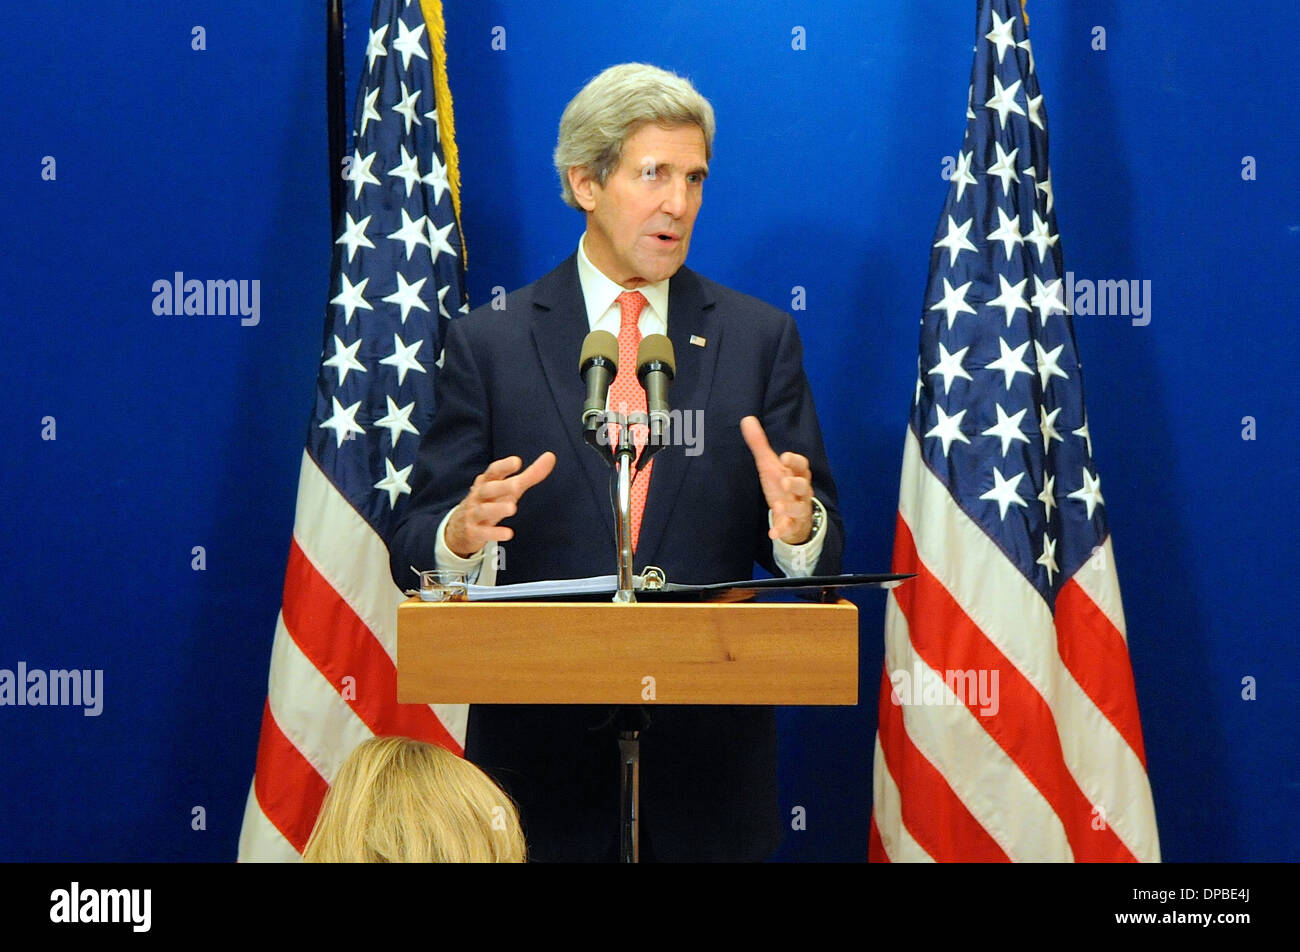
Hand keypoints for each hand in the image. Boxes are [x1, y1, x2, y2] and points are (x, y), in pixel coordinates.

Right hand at [445, 453, 555, 557]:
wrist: (459, 527)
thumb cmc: (490, 501)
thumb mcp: (509, 488)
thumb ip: (530, 474)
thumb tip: (551, 456)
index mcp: (487, 482)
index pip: (493, 471)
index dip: (504, 466)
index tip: (516, 461)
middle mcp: (479, 496)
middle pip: (488, 489)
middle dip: (501, 487)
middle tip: (516, 486)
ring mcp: (474, 514)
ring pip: (484, 510)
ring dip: (497, 509)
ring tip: (512, 508)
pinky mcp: (474, 532)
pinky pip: (483, 532)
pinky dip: (495, 533)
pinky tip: (508, 533)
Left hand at [740, 416, 813, 544]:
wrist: (794, 515)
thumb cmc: (782, 486)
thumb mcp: (770, 466)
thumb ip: (760, 444)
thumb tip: (747, 419)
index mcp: (797, 473)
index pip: (802, 465)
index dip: (794, 460)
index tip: (784, 456)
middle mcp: (801, 490)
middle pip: (804, 485)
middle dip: (796, 482)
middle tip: (784, 480)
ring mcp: (799, 508)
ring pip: (800, 507)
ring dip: (790, 506)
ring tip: (778, 505)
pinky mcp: (793, 524)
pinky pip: (790, 527)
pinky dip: (782, 530)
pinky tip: (773, 533)